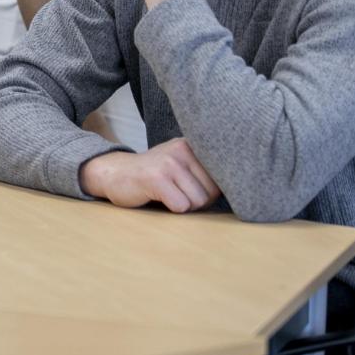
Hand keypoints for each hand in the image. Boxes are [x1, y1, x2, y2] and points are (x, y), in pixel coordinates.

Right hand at [79, 138, 221, 212]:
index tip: (191, 189)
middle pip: (211, 193)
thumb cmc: (153, 176)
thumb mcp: (179, 164)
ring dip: (183, 206)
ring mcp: (168, 163)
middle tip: (175, 194)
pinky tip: (157, 197)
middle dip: (196, 202)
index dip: (208, 193)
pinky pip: (180, 206)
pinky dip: (171, 209)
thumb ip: (203, 171)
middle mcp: (182, 150)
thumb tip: (241, 191)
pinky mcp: (156, 178)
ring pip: (197, 202)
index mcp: (191, 145)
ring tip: (166, 195)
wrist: (114, 173)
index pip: (221, 179)